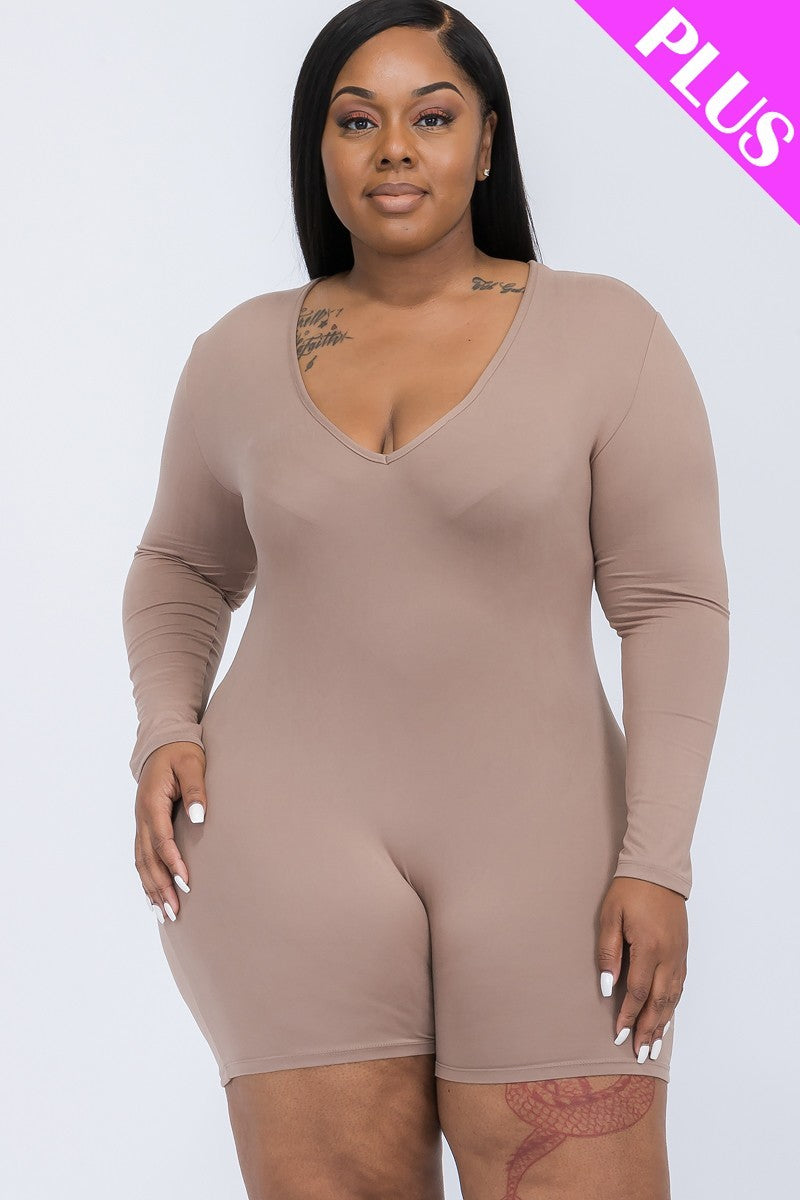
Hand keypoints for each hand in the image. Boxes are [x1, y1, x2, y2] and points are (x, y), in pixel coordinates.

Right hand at [134, 742, 206, 924]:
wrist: (163, 743)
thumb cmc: (182, 753)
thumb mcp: (192, 764)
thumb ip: (197, 789)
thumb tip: (199, 817)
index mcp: (152, 802)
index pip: (161, 839)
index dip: (173, 863)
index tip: (186, 883)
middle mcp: (141, 816)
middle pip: (148, 858)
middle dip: (160, 886)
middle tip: (174, 912)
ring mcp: (140, 823)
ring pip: (141, 862)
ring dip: (152, 889)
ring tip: (164, 915)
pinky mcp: (144, 827)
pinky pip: (141, 858)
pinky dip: (146, 879)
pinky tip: (152, 899)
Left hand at [596, 876, 687, 1061]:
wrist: (658, 871)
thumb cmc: (630, 891)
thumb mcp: (610, 916)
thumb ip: (608, 952)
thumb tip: (606, 987)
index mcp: (648, 948)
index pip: (637, 993)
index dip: (628, 1017)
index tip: (619, 1036)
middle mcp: (668, 956)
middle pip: (659, 1002)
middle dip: (649, 1030)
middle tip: (641, 1055)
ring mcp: (679, 955)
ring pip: (673, 998)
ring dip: (663, 1023)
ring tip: (654, 1046)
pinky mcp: (683, 951)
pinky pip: (679, 986)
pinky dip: (673, 1006)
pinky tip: (667, 1017)